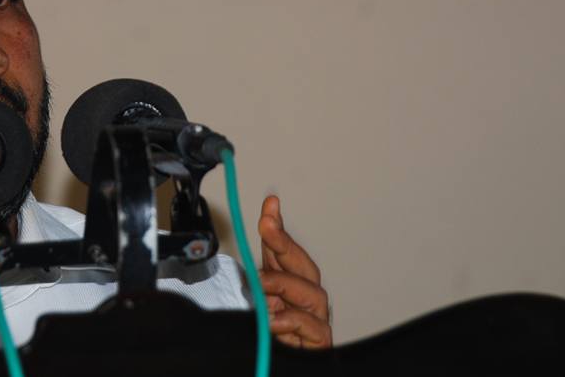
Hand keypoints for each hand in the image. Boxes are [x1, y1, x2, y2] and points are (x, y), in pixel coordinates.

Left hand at [258, 195, 331, 347]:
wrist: (269, 370)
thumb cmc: (266, 342)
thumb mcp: (252, 304)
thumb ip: (253, 278)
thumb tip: (244, 253)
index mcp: (287, 290)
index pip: (284, 253)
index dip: (277, 227)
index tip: (270, 204)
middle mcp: (305, 303)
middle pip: (305, 266)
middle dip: (285, 241)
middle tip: (267, 224)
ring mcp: (315, 323)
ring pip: (313, 293)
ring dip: (284, 284)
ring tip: (262, 285)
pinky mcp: (319, 345)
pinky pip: (313, 326)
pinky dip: (291, 319)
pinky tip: (273, 318)